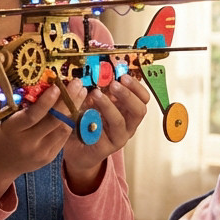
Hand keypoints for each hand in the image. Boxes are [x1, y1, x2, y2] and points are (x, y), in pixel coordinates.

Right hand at [0, 82, 74, 201]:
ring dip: (74, 109)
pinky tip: (75, 107)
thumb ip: (21, 105)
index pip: (32, 115)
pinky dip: (70, 120)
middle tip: (77, 83)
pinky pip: (63, 137)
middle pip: (53, 121)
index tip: (57, 86)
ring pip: (63, 129)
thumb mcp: (4, 119)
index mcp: (12, 130)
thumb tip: (42, 83)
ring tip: (81, 92)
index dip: (46, 101)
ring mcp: (41, 152)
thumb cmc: (1, 134)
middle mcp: (28, 143)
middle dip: (68, 100)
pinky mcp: (50, 157)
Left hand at [62, 74, 150, 192]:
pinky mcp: (105, 148)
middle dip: (127, 95)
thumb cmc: (87, 121)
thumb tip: (100, 71)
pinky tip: (84, 113)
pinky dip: (92, 121)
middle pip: (139, 110)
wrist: (77, 149)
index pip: (142, 98)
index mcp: (128, 111)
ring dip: (108, 106)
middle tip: (113, 84)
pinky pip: (100, 134)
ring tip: (95, 94)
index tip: (124, 75)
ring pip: (120, 121)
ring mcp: (118, 137)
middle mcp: (128, 125)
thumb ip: (99, 88)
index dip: (136, 86)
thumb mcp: (94, 101)